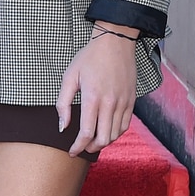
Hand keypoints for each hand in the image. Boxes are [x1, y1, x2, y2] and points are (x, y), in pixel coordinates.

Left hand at [55, 21, 136, 156]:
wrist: (115, 44)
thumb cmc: (88, 58)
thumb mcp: (69, 76)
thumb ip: (63, 103)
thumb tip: (62, 126)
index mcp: (93, 98)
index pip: (87, 133)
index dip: (78, 146)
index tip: (71, 151)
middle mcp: (111, 104)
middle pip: (104, 139)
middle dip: (90, 148)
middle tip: (80, 148)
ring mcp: (124, 103)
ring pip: (116, 135)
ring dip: (103, 143)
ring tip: (91, 142)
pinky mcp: (132, 102)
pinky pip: (125, 125)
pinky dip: (115, 133)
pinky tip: (106, 132)